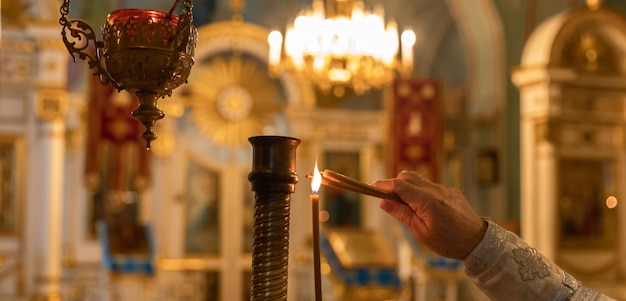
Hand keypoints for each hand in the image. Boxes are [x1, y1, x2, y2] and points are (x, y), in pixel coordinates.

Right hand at [371, 171, 486, 258]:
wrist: (478, 242)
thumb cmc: (449, 242)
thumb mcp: (421, 232)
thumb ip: (402, 214)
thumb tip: (383, 201)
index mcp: (426, 201)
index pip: (398, 185)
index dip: (383, 185)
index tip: (371, 187)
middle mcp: (435, 190)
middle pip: (407, 176)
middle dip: (394, 184)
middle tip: (389, 200)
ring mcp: (444, 189)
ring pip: (419, 180)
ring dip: (408, 188)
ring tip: (407, 207)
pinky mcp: (451, 191)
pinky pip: (431, 186)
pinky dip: (421, 192)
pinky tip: (425, 209)